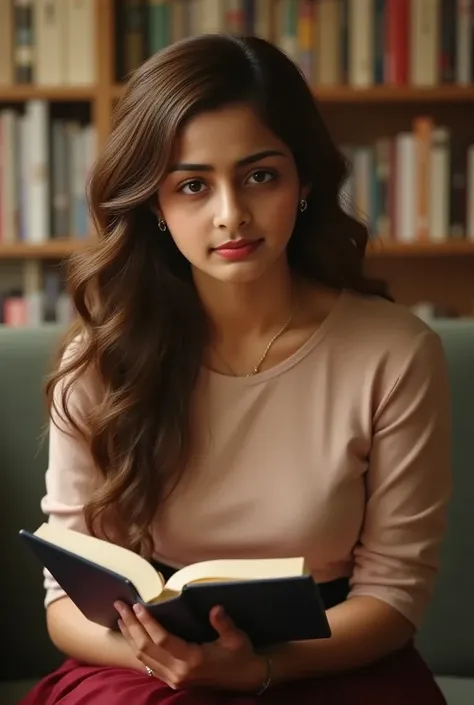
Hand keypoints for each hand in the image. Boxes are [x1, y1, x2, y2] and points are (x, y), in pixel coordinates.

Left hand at [114, 600, 267, 691]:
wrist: (245, 678)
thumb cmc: (240, 654)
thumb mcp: (236, 637)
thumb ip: (223, 623)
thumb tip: (216, 608)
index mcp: (192, 660)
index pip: (162, 639)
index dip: (147, 622)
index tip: (137, 605)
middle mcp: (178, 672)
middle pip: (146, 648)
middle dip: (131, 625)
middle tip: (120, 605)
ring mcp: (174, 679)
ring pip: (143, 657)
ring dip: (130, 636)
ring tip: (121, 618)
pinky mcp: (173, 680)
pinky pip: (148, 664)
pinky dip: (137, 648)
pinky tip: (132, 636)